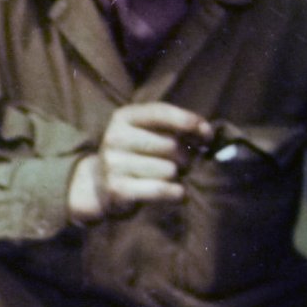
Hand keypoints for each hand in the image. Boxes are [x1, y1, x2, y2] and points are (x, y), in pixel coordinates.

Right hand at [66, 103, 212, 223]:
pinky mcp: (116, 189)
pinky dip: (175, 193)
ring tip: (166, 177)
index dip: (190, 123)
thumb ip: (178, 126)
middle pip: (171, 145)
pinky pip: (161, 189)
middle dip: (184, 157)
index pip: (162, 113)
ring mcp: (112, 164)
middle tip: (179, 163)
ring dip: (176, 176)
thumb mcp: (150, 131)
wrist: (101, 185)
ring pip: (168, 170)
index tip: (205, 136)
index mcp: (124, 117)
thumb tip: (206, 133)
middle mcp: (114, 137)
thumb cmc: (138, 154)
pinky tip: (174, 192)